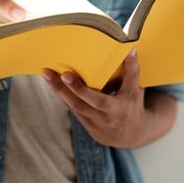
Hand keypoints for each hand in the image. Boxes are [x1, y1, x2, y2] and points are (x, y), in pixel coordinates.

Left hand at [44, 49, 176, 148]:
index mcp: (127, 102)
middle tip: (64, 74)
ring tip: (47, 74)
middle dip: (78, 88)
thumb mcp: (135, 89)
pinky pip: (72, 108)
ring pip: (77, 106)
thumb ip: (132, 71)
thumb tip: (130, 47)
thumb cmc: (131, 105)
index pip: (129, 83)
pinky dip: (62, 95)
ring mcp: (98, 122)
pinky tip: (51, 82)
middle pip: (95, 101)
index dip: (128, 68)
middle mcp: (111, 114)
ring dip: (60, 90)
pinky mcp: (87, 124)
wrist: (130, 135)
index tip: (127, 51)